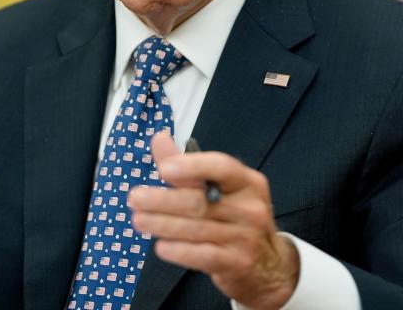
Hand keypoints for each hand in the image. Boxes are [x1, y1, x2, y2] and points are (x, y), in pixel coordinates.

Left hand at [128, 132, 298, 309]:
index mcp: (247, 182)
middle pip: (200, 201)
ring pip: (196, 229)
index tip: (164, 168)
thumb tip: (159, 139)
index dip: (192, 166)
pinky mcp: (236, 262)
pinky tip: (161, 246)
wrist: (268, 264)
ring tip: (138, 220)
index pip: (222, 167)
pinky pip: (202, 255)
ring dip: (162, 224)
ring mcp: (245, 237)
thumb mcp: (222, 189)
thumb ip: (188, 166)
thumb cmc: (236, 218)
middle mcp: (250, 208)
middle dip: (163, 199)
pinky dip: (179, 251)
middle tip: (135, 198)